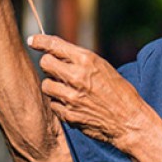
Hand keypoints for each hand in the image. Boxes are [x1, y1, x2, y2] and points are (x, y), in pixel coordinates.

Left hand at [30, 34, 146, 150]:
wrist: (129, 121)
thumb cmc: (119, 92)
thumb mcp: (103, 67)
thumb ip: (79, 60)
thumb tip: (55, 51)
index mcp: (87, 60)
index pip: (55, 45)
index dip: (40, 41)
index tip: (33, 40)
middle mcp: (77, 76)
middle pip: (45, 63)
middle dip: (49, 65)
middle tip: (57, 70)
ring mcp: (71, 97)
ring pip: (46, 85)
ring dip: (53, 86)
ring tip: (68, 89)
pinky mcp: (68, 114)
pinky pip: (53, 104)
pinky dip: (59, 103)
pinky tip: (72, 104)